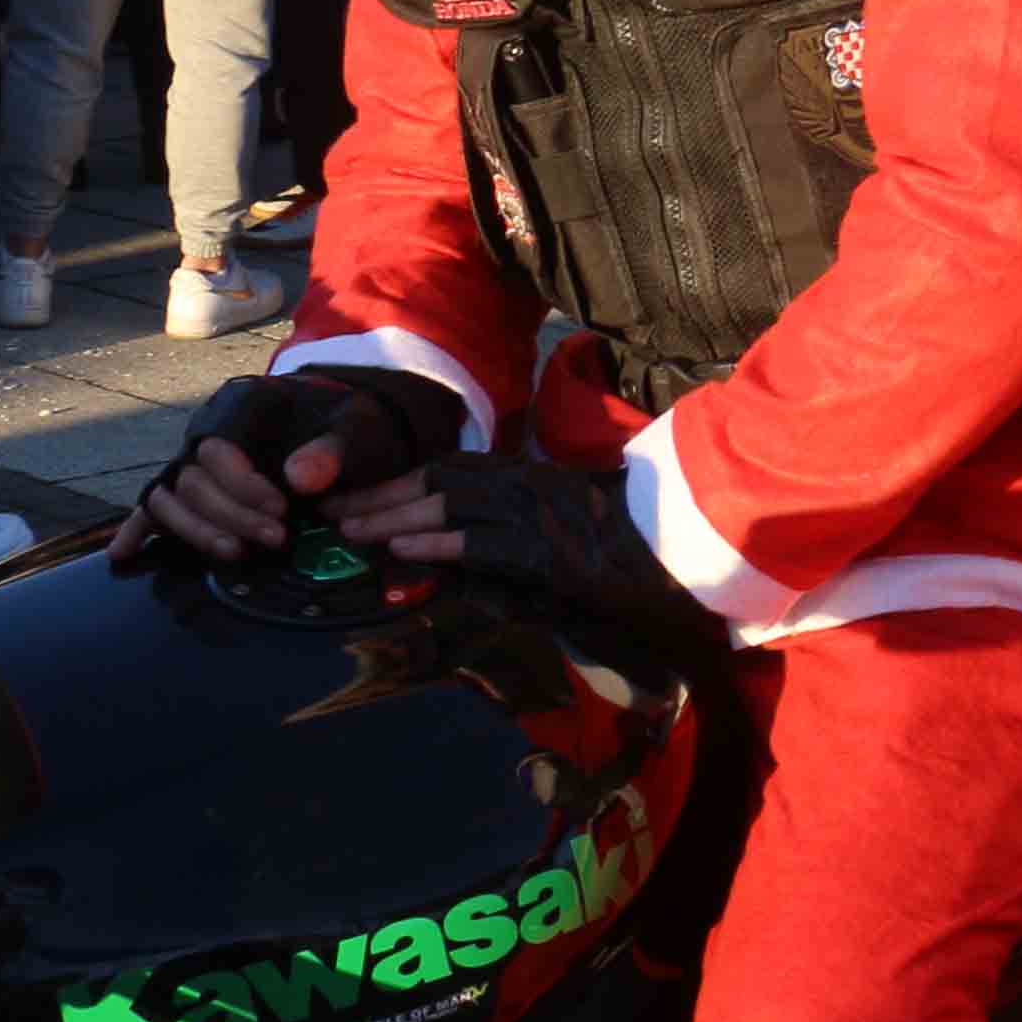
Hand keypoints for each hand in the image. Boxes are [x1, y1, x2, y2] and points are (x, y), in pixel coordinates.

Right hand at [117, 366, 465, 566]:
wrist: (342, 421)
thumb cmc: (348, 421)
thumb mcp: (357, 427)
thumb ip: (333, 449)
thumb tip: (300, 479)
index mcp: (241, 403)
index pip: (219, 448)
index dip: (242, 485)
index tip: (281, 512)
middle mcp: (206, 428)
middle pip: (193, 478)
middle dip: (231, 515)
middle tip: (276, 540)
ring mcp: (193, 457)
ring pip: (169, 496)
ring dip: (197, 530)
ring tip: (235, 554)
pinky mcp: (191, 483)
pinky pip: (155, 503)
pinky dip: (138, 528)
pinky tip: (123, 554)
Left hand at [343, 452, 725, 668]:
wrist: (689, 554)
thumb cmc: (634, 543)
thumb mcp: (572, 524)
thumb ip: (524, 524)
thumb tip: (472, 540)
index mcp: (533, 475)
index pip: (453, 467)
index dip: (399, 479)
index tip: (357, 493)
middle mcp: (531, 486)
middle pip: (440, 478)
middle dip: (381, 493)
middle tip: (332, 510)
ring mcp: (541, 516)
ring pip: (451, 504)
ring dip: (394, 515)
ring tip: (350, 529)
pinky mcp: (551, 553)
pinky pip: (482, 542)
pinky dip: (437, 542)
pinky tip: (402, 548)